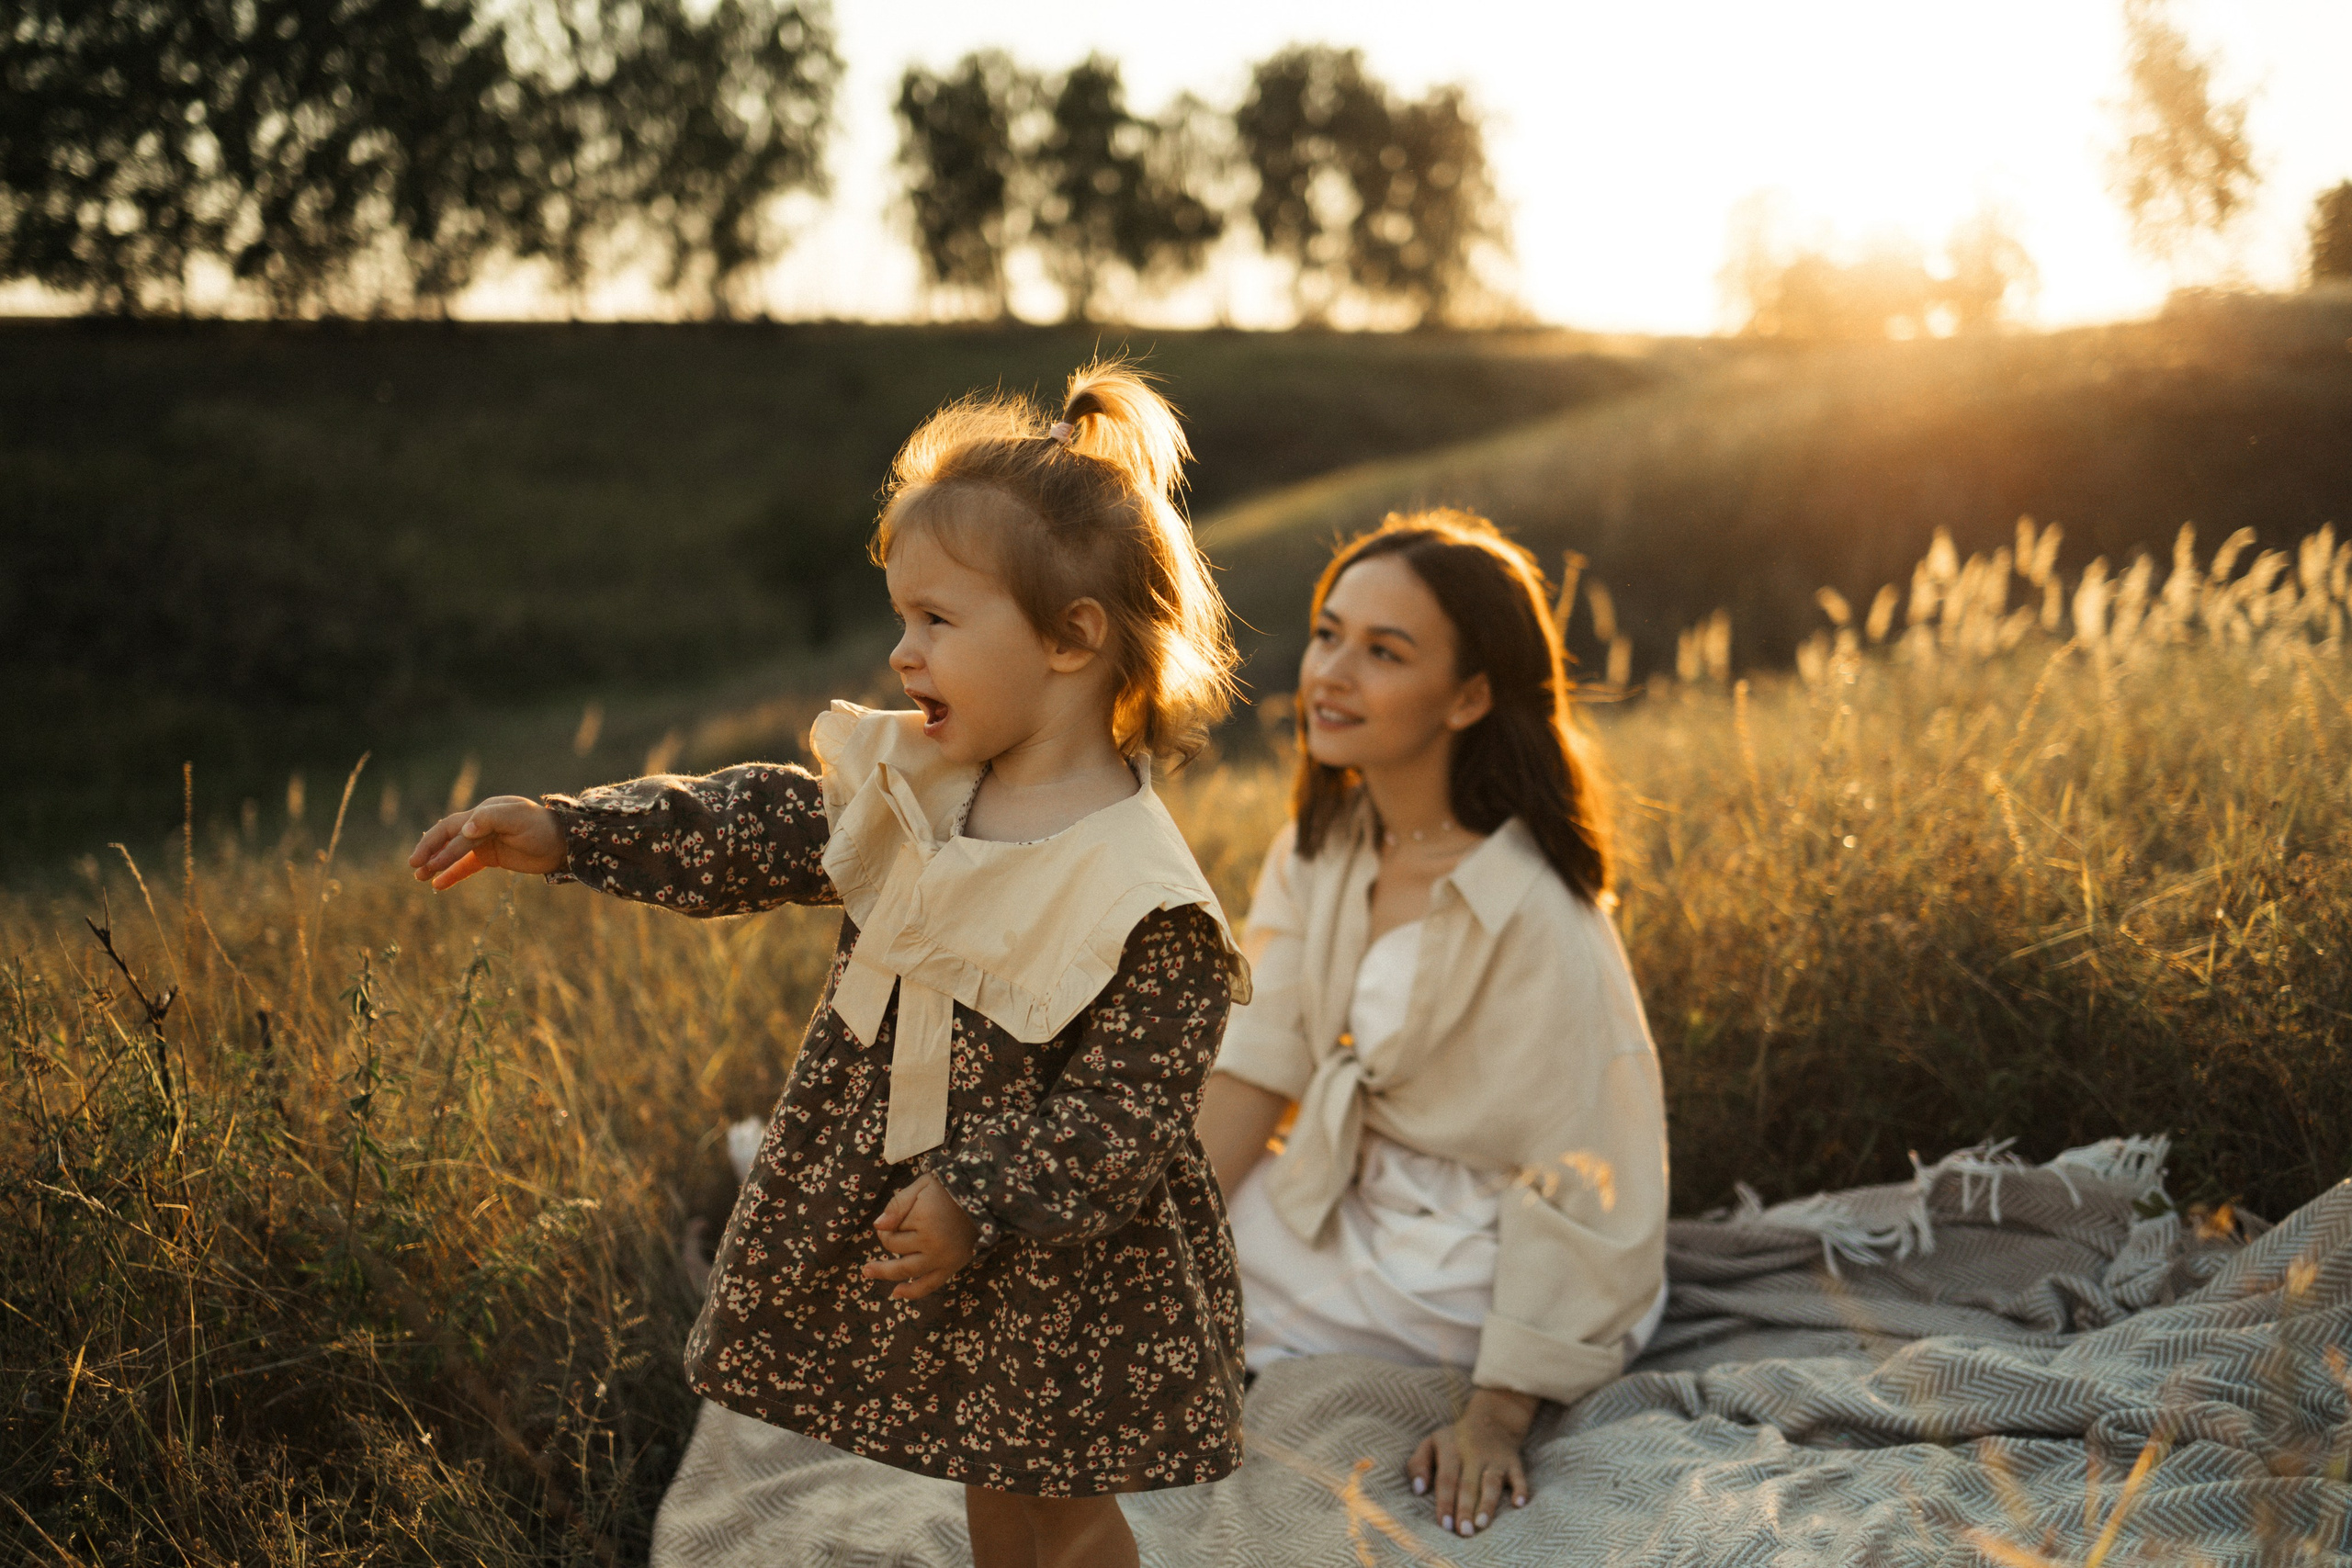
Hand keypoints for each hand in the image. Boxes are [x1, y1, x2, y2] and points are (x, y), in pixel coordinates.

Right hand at [409, 795, 564, 889]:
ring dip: (436, 863)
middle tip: (414, 867)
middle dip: (430, 852)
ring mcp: (485, 841)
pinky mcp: (491, 856)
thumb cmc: (541, 827)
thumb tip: (464, 829)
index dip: (438, 844)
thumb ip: (490, 819)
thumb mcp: (518, 818)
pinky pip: (467, 865)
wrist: (563, 843)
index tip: (428, 862)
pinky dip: (453, 874)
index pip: (454, 827)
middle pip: (447, 838)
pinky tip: (438, 885)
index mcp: (484, 812)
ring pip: (454, 853)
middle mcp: (481, 824)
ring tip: (419, 878)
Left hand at [861, 1172, 976, 1300]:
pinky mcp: (951, 1267)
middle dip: (887, 1239)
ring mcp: (942, 1258)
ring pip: (905, 1269)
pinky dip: (912, 1292)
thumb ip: (898, 1204)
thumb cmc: (949, 1189)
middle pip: (895, 1248)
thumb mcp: (922, 1186)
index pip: (893, 1227)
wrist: (985, 1199)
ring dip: (884, 1271)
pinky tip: (896, 1294)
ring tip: (867, 1272)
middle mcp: (932, 1242)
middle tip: (886, 1232)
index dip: (890, 1221)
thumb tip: (878, 1226)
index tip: (900, 1213)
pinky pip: (929, 1285)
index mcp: (924, 1219)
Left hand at [1407, 1386, 1536, 1537]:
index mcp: (1451, 1449)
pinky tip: (1519, 1504)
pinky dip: (1521, 1489)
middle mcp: (1473, 1454)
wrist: (1491, 1419)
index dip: (1445, 1502)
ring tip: (1482, 1524)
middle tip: (1463, 1532)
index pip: (1446, 1478)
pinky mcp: (1513, 1462)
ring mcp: (1495, 1458)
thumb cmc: (1454, 1440)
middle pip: (1468, 1484)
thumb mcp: (1431, 1444)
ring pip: (1491, 1482)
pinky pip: (1519, 1476)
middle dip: (1465, 1509)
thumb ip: (1418, 1465)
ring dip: (1487, 1503)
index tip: (1444, 1525)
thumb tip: (1417, 1490)